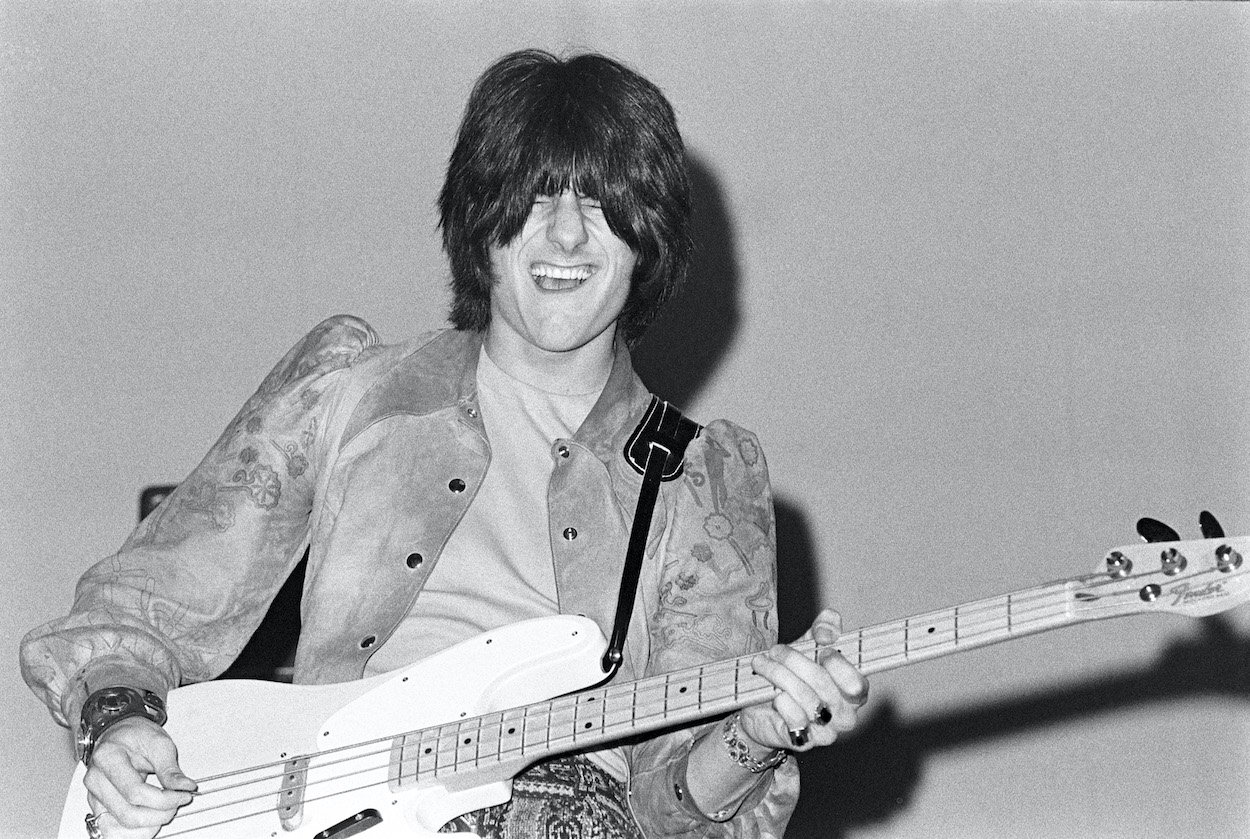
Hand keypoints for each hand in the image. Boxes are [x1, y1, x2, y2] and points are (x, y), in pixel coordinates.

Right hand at [83, 717, 195, 838]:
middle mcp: (96, 780)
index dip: (164, 799)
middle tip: (177, 804)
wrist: (118, 733)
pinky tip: (150, 822)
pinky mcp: (98, 806)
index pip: (135, 792)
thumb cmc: (135, 735)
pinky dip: (133, 832)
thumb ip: (170, 767)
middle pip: (127, 813)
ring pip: (118, 826)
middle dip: (158, 814)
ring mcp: (94, 796)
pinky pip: (112, 829)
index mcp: (108, 758)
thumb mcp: (158, 742)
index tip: (184, 795)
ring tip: (165, 812)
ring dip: (147, 826)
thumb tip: (184, 786)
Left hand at [739, 608, 867, 753]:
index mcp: (854, 693)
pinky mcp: (803, 742)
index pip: (857, 683)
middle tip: (775, 650)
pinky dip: (781, 700)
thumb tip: (829, 624)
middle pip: (823, 684)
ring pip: (805, 698)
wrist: (762, 709)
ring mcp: (826, 732)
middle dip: (795, 661)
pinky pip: (795, 718)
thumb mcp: (809, 646)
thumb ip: (824, 629)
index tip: (821, 649)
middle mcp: (845, 715)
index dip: (839, 665)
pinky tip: (772, 693)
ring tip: (761, 664)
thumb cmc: (793, 675)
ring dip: (779, 675)